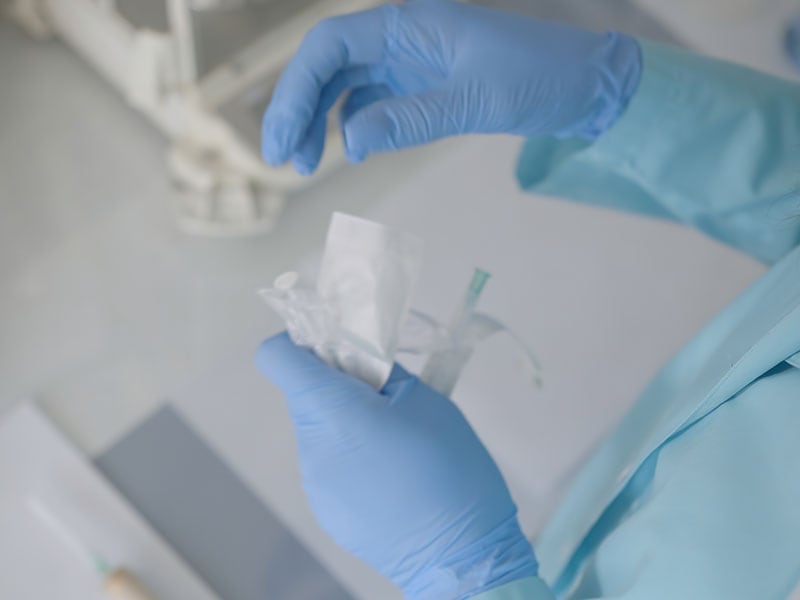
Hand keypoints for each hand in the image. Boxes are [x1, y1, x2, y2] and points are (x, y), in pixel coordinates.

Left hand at [256, 333, 537, 598]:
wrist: (461, 555)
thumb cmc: (451, 467)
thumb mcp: (425, 399)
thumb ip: (380, 373)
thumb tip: (355, 364)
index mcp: (332, 410)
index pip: (277, 358)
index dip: (298, 344)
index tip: (333, 351)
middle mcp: (311, 446)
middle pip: (305, 396)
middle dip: (338, 388)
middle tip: (385, 400)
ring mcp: (315, 484)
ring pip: (319, 433)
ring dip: (346, 427)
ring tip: (395, 447)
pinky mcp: (326, 513)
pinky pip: (329, 469)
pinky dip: (351, 463)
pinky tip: (390, 481)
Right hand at [260, 0, 640, 173]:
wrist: (581, 85)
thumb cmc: (537, 78)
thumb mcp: (473, 100)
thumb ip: (409, 119)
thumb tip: (349, 142)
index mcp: (408, 24)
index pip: (330, 46)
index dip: (296, 88)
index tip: (283, 136)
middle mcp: (400, 37)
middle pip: (327, 66)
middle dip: (297, 109)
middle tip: (282, 159)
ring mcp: (409, 61)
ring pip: (344, 85)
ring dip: (319, 120)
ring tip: (305, 163)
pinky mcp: (421, 85)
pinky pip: (371, 100)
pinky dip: (353, 124)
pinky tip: (349, 150)